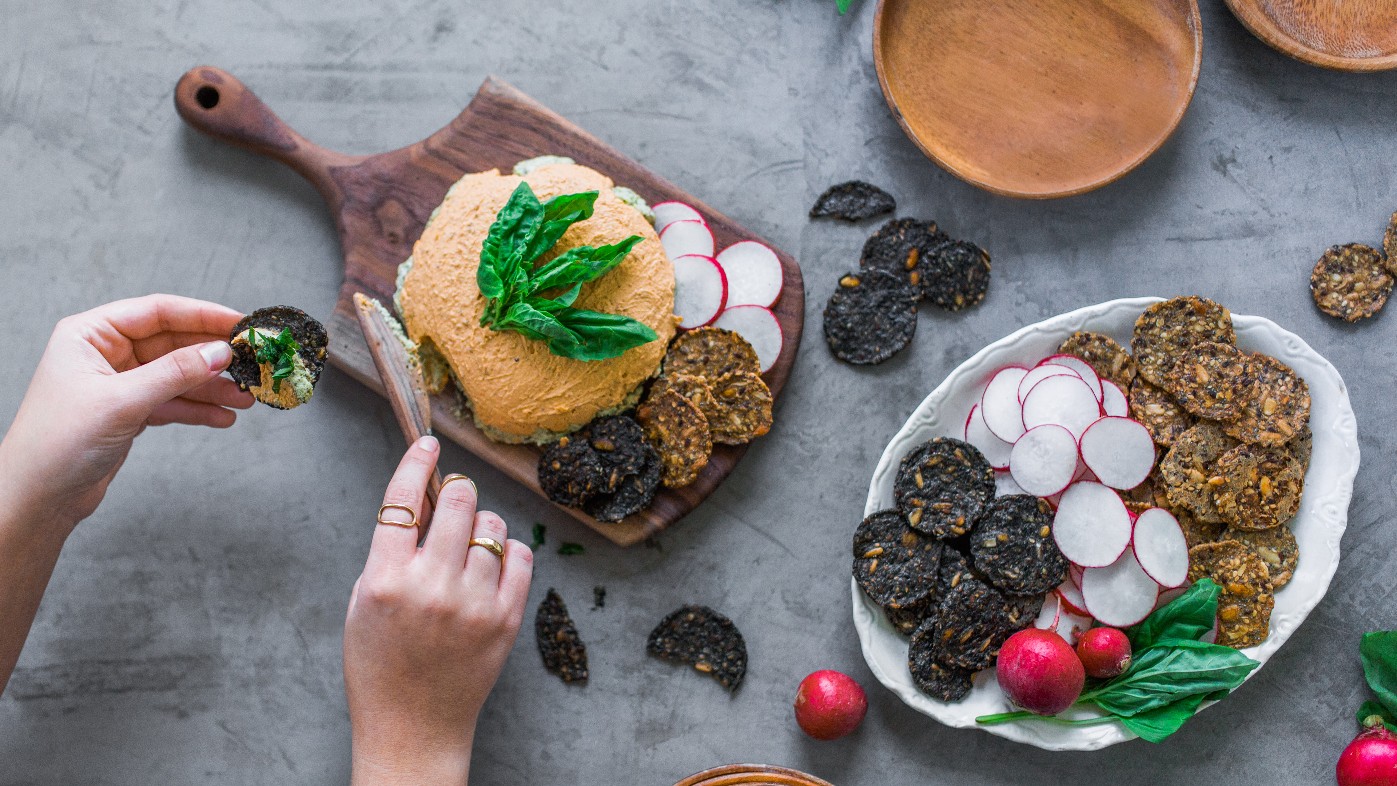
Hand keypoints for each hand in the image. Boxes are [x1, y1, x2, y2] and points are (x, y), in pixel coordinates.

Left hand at [0, 294, 251, 530]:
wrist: (37, 497)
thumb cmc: (58, 442)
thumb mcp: (122, 401)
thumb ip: (174, 373)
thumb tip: (221, 352)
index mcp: (91, 334)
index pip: (157, 312)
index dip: (202, 315)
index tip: (241, 324)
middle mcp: (105, 353)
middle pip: (173, 343)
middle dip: (212, 357)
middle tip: (251, 364)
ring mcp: (119, 383)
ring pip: (177, 375)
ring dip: (212, 387)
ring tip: (245, 398)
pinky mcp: (129, 412)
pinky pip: (173, 402)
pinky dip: (198, 409)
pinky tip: (222, 417)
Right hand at [344, 436, 532, 785]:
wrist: (412, 725)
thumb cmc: (380, 663)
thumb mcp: (363, 602)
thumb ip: (390, 553)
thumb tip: (425, 501)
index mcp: (386, 581)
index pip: (403, 501)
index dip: (417, 463)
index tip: (428, 445)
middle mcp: (432, 588)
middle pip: (461, 503)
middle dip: (458, 491)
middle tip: (454, 501)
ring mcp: (473, 605)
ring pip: (493, 527)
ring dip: (482, 526)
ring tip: (468, 548)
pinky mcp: (506, 620)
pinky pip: (520, 557)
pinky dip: (507, 552)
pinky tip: (492, 566)